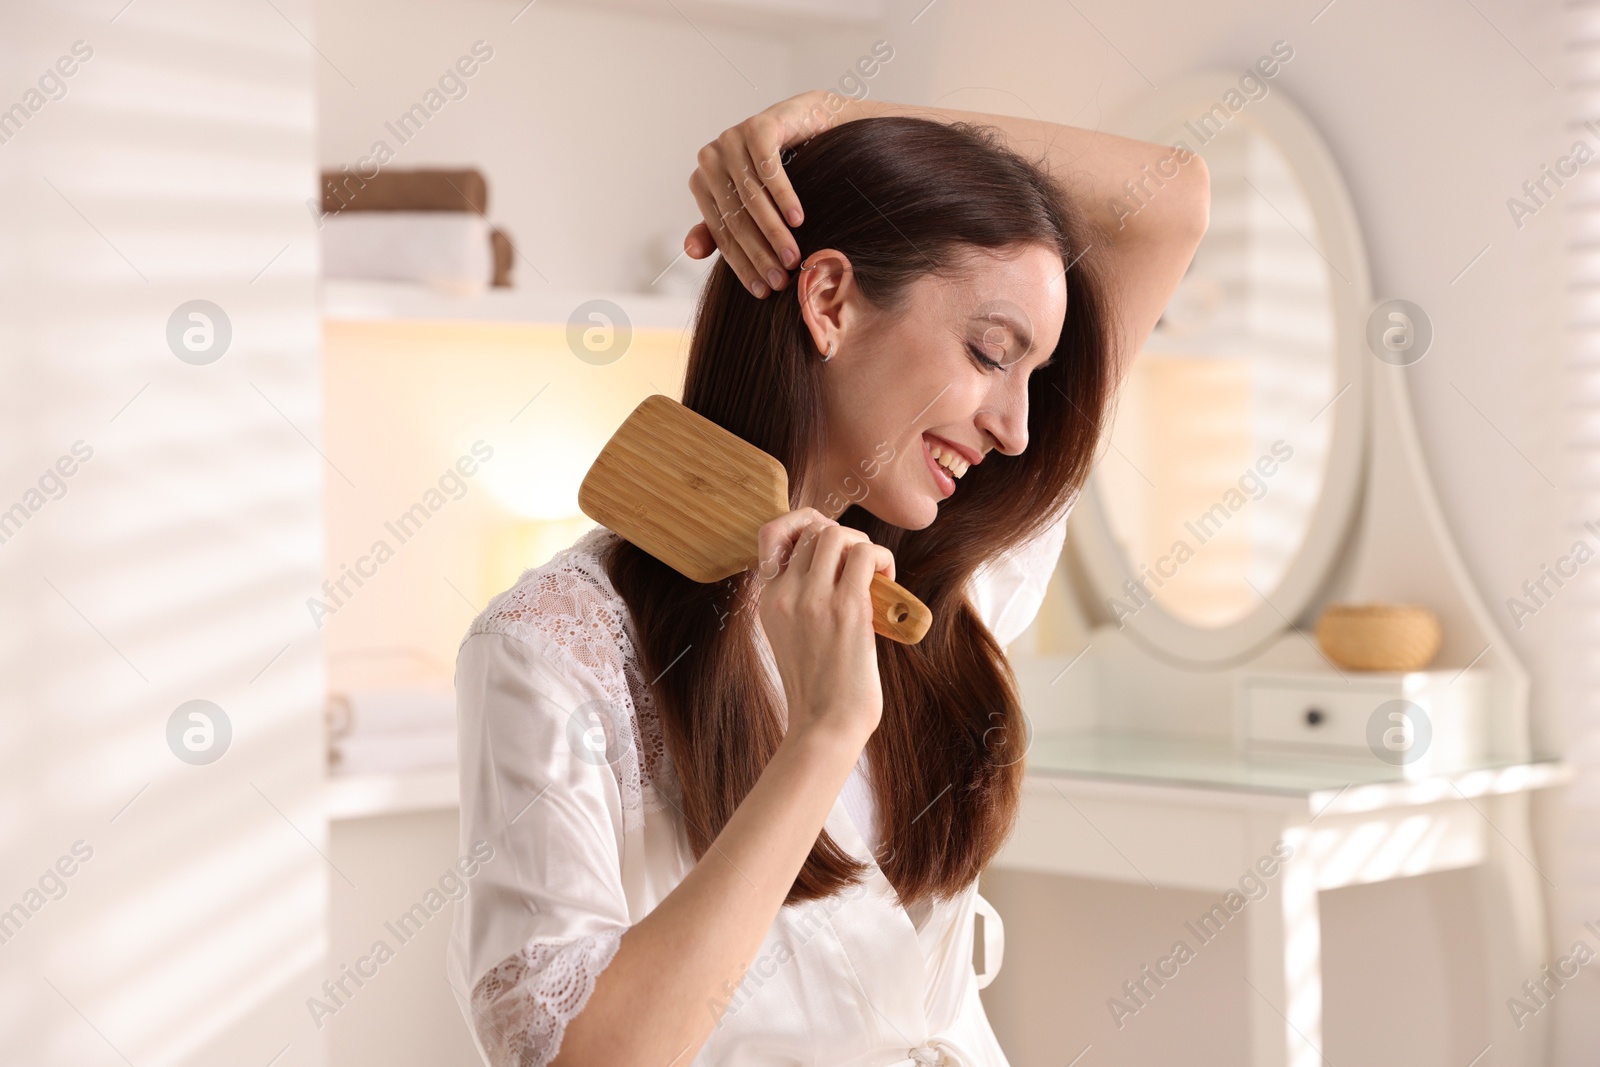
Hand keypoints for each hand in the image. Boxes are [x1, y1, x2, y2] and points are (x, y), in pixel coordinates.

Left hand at [685, 91, 831, 298]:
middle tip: (782, 280)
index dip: (742, 265)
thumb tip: (690, 252)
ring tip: (794, 257)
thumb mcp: (747, 205)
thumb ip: (719, 229)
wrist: (807, 123)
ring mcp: (732, 140)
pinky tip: (799, 220)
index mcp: (702, 182)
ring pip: (752, 198)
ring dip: (774, 232)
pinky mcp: (757, 126)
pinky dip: (784, 197)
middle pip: (736, 218)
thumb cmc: (777, 170)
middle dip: (760, 253)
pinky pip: (769, 170)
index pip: (721, 233)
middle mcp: (711, 159)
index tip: (763, 291)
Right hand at [754, 507, 892, 747]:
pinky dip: (882, 559)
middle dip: (843, 536)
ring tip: (874, 572)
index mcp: (769, 600)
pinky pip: (866, 555)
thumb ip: (800, 602)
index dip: (804, 526)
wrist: (825, 726)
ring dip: (862, 544)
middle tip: (860, 566)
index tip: (830, 547)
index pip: (773, 534)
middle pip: (812, 529)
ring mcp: (814, 599)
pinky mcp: (847, 608)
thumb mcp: (790, 637)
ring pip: (837, 534)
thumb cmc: (819, 689)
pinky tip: (888, 582)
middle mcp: (786, 593)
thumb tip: (835, 570)